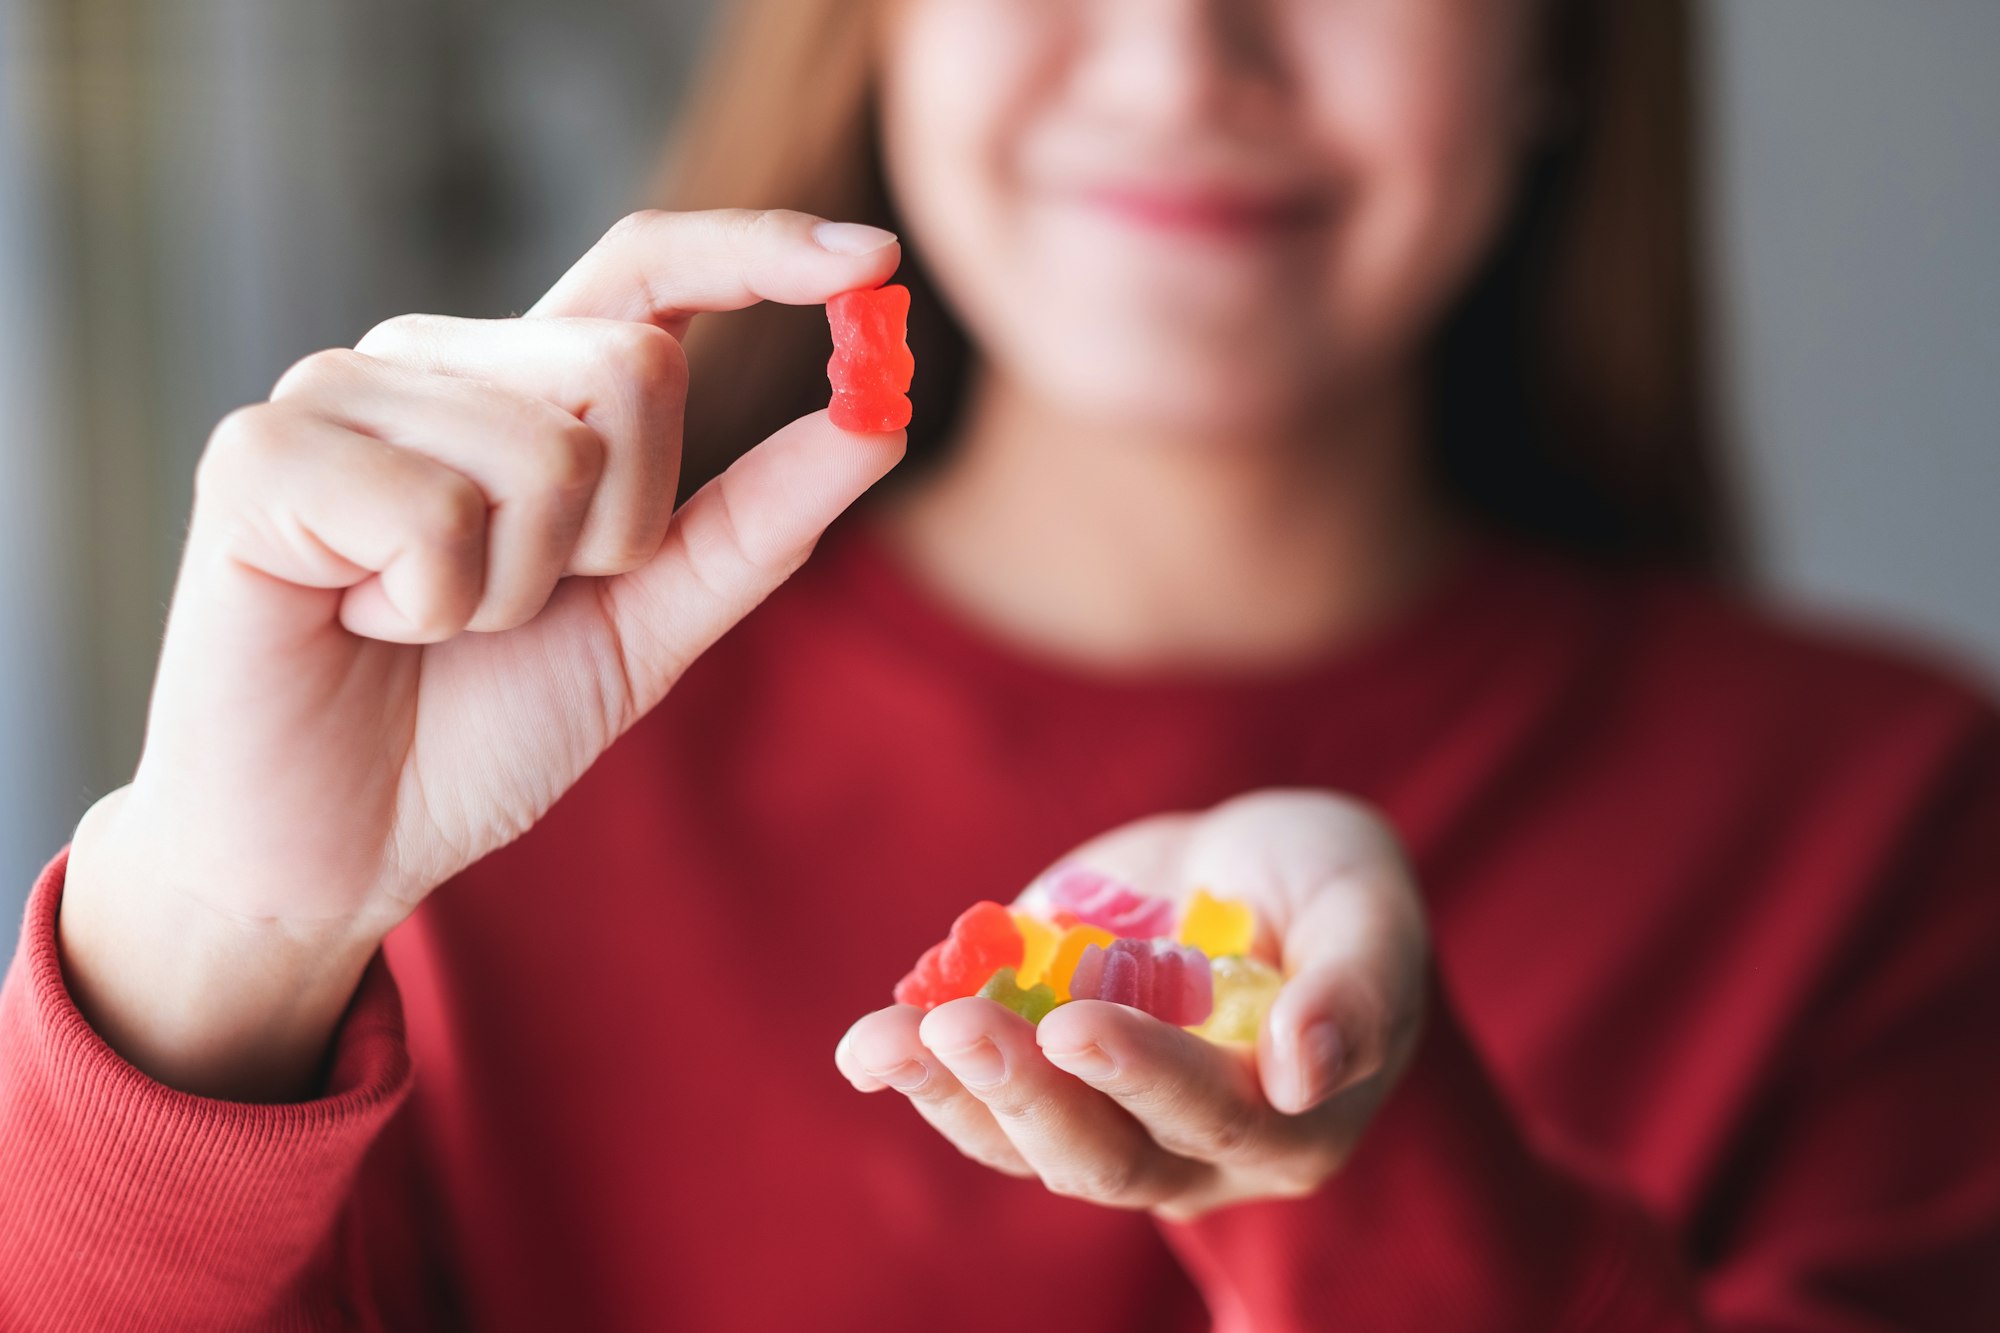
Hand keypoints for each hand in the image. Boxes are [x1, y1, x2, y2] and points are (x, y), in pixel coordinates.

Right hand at [61, 209, 905, 1097]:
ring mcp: (337, 393)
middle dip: (620, 533)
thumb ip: (755, 522)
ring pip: (545, 454)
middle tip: (520, 606)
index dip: (761, 249)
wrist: (337, 846)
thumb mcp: (648, 623)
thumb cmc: (477, 727)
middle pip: (632, 368)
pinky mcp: (257, 455)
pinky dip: (430, 606)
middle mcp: (434, 362)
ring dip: (517, 591)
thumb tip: (878, 420)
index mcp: (523, 387)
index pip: (649, 270)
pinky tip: (358, 621)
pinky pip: (436, 512)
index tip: (878, 257)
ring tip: (425, 624)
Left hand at [836, 790, 1429, 1220]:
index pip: (1212, 1118)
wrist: (1252, 862)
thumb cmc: (1331, 885)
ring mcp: (1105, 1119)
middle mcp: (1191, 1150)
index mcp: (1288, 1124)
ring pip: (1023, 1142)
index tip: (1076, 1024)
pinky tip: (870, 1042)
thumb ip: (1355, 989)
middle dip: (1026, 1094)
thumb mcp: (1368, 909)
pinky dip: (920, 1071)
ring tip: (879, 1045)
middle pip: (1103, 1157)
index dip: (1143, 1076)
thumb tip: (1303, 1072)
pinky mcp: (1040, 1076)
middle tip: (961, 1028)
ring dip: (948, 1094)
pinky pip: (976, 1100)